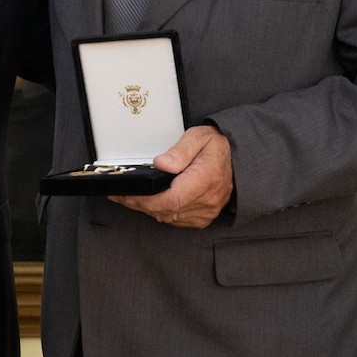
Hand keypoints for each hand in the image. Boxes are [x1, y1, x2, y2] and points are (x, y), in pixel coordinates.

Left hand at [110, 125, 233, 228]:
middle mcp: (206, 200)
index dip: (145, 200)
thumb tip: (160, 164)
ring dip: (146, 209)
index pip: (171, 199)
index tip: (126, 194)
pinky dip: (159, 212)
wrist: (237, 161)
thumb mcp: (198, 137)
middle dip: (138, 203)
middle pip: (165, 210)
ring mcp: (205, 212)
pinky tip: (148, 202)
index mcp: (205, 179)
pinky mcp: (202, 217)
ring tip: (128, 197)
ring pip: (167, 217)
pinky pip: (175, 219)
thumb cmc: (216, 146)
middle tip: (118, 194)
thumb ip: (179, 151)